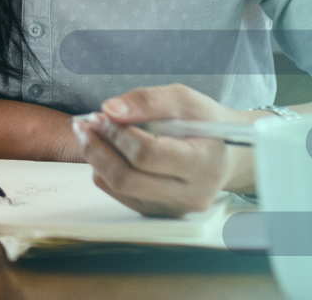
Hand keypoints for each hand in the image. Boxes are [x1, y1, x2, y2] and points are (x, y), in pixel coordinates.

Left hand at [74, 83, 249, 216]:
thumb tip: (110, 110)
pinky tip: (106, 151)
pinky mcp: (159, 212)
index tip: (101, 115)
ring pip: (119, 188)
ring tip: (91, 133)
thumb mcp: (185, 100)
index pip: (149, 154)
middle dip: (98, 148)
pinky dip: (104, 171)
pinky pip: (119, 195)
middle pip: (128, 178)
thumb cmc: (205, 123)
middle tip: (85, 124)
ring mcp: (174, 208)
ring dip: (96, 158)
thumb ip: (149, 101)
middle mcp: (192, 194)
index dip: (117, 133)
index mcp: (205, 164)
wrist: (225, 152)